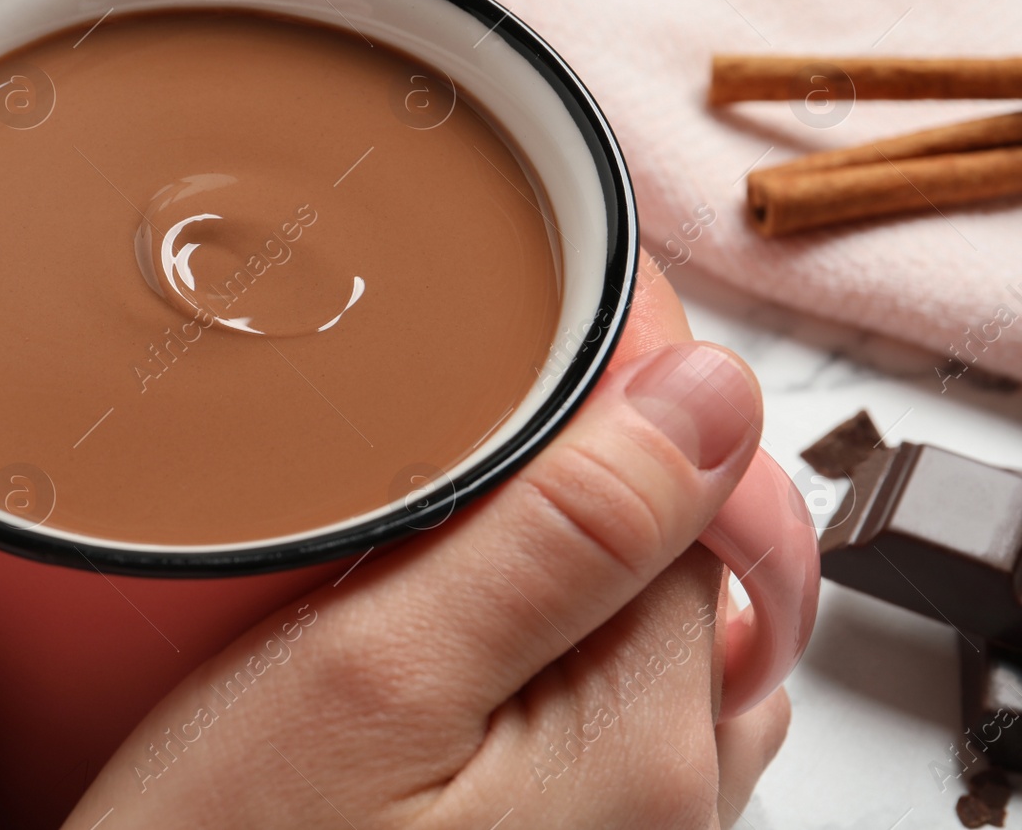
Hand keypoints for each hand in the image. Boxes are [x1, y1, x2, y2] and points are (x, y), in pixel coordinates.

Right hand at [68, 267, 789, 829]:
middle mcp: (664, 801)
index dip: (624, 383)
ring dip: (573, 535)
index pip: (701, 489)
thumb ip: (563, 541)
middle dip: (600, 457)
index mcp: (646, 737)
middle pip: (683, 557)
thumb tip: (711, 395)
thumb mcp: (377, 680)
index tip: (539, 308)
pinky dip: (547, 621)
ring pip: (639, 624)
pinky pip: (595, 699)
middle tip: (478, 386)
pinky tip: (457, 604)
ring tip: (457, 483)